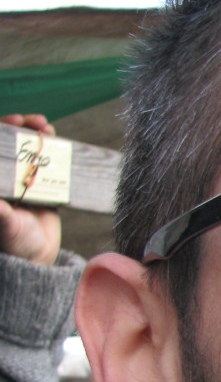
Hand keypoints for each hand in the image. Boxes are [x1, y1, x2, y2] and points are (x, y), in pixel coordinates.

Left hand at [0, 114, 61, 263]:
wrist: (38, 259)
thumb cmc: (13, 243)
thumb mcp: (6, 224)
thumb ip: (1, 211)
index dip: (1, 129)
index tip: (13, 122)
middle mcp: (4, 176)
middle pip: (9, 142)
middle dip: (18, 126)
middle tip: (32, 121)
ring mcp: (23, 178)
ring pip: (27, 147)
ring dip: (35, 133)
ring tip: (45, 127)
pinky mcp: (42, 184)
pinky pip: (46, 160)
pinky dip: (50, 146)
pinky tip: (54, 137)